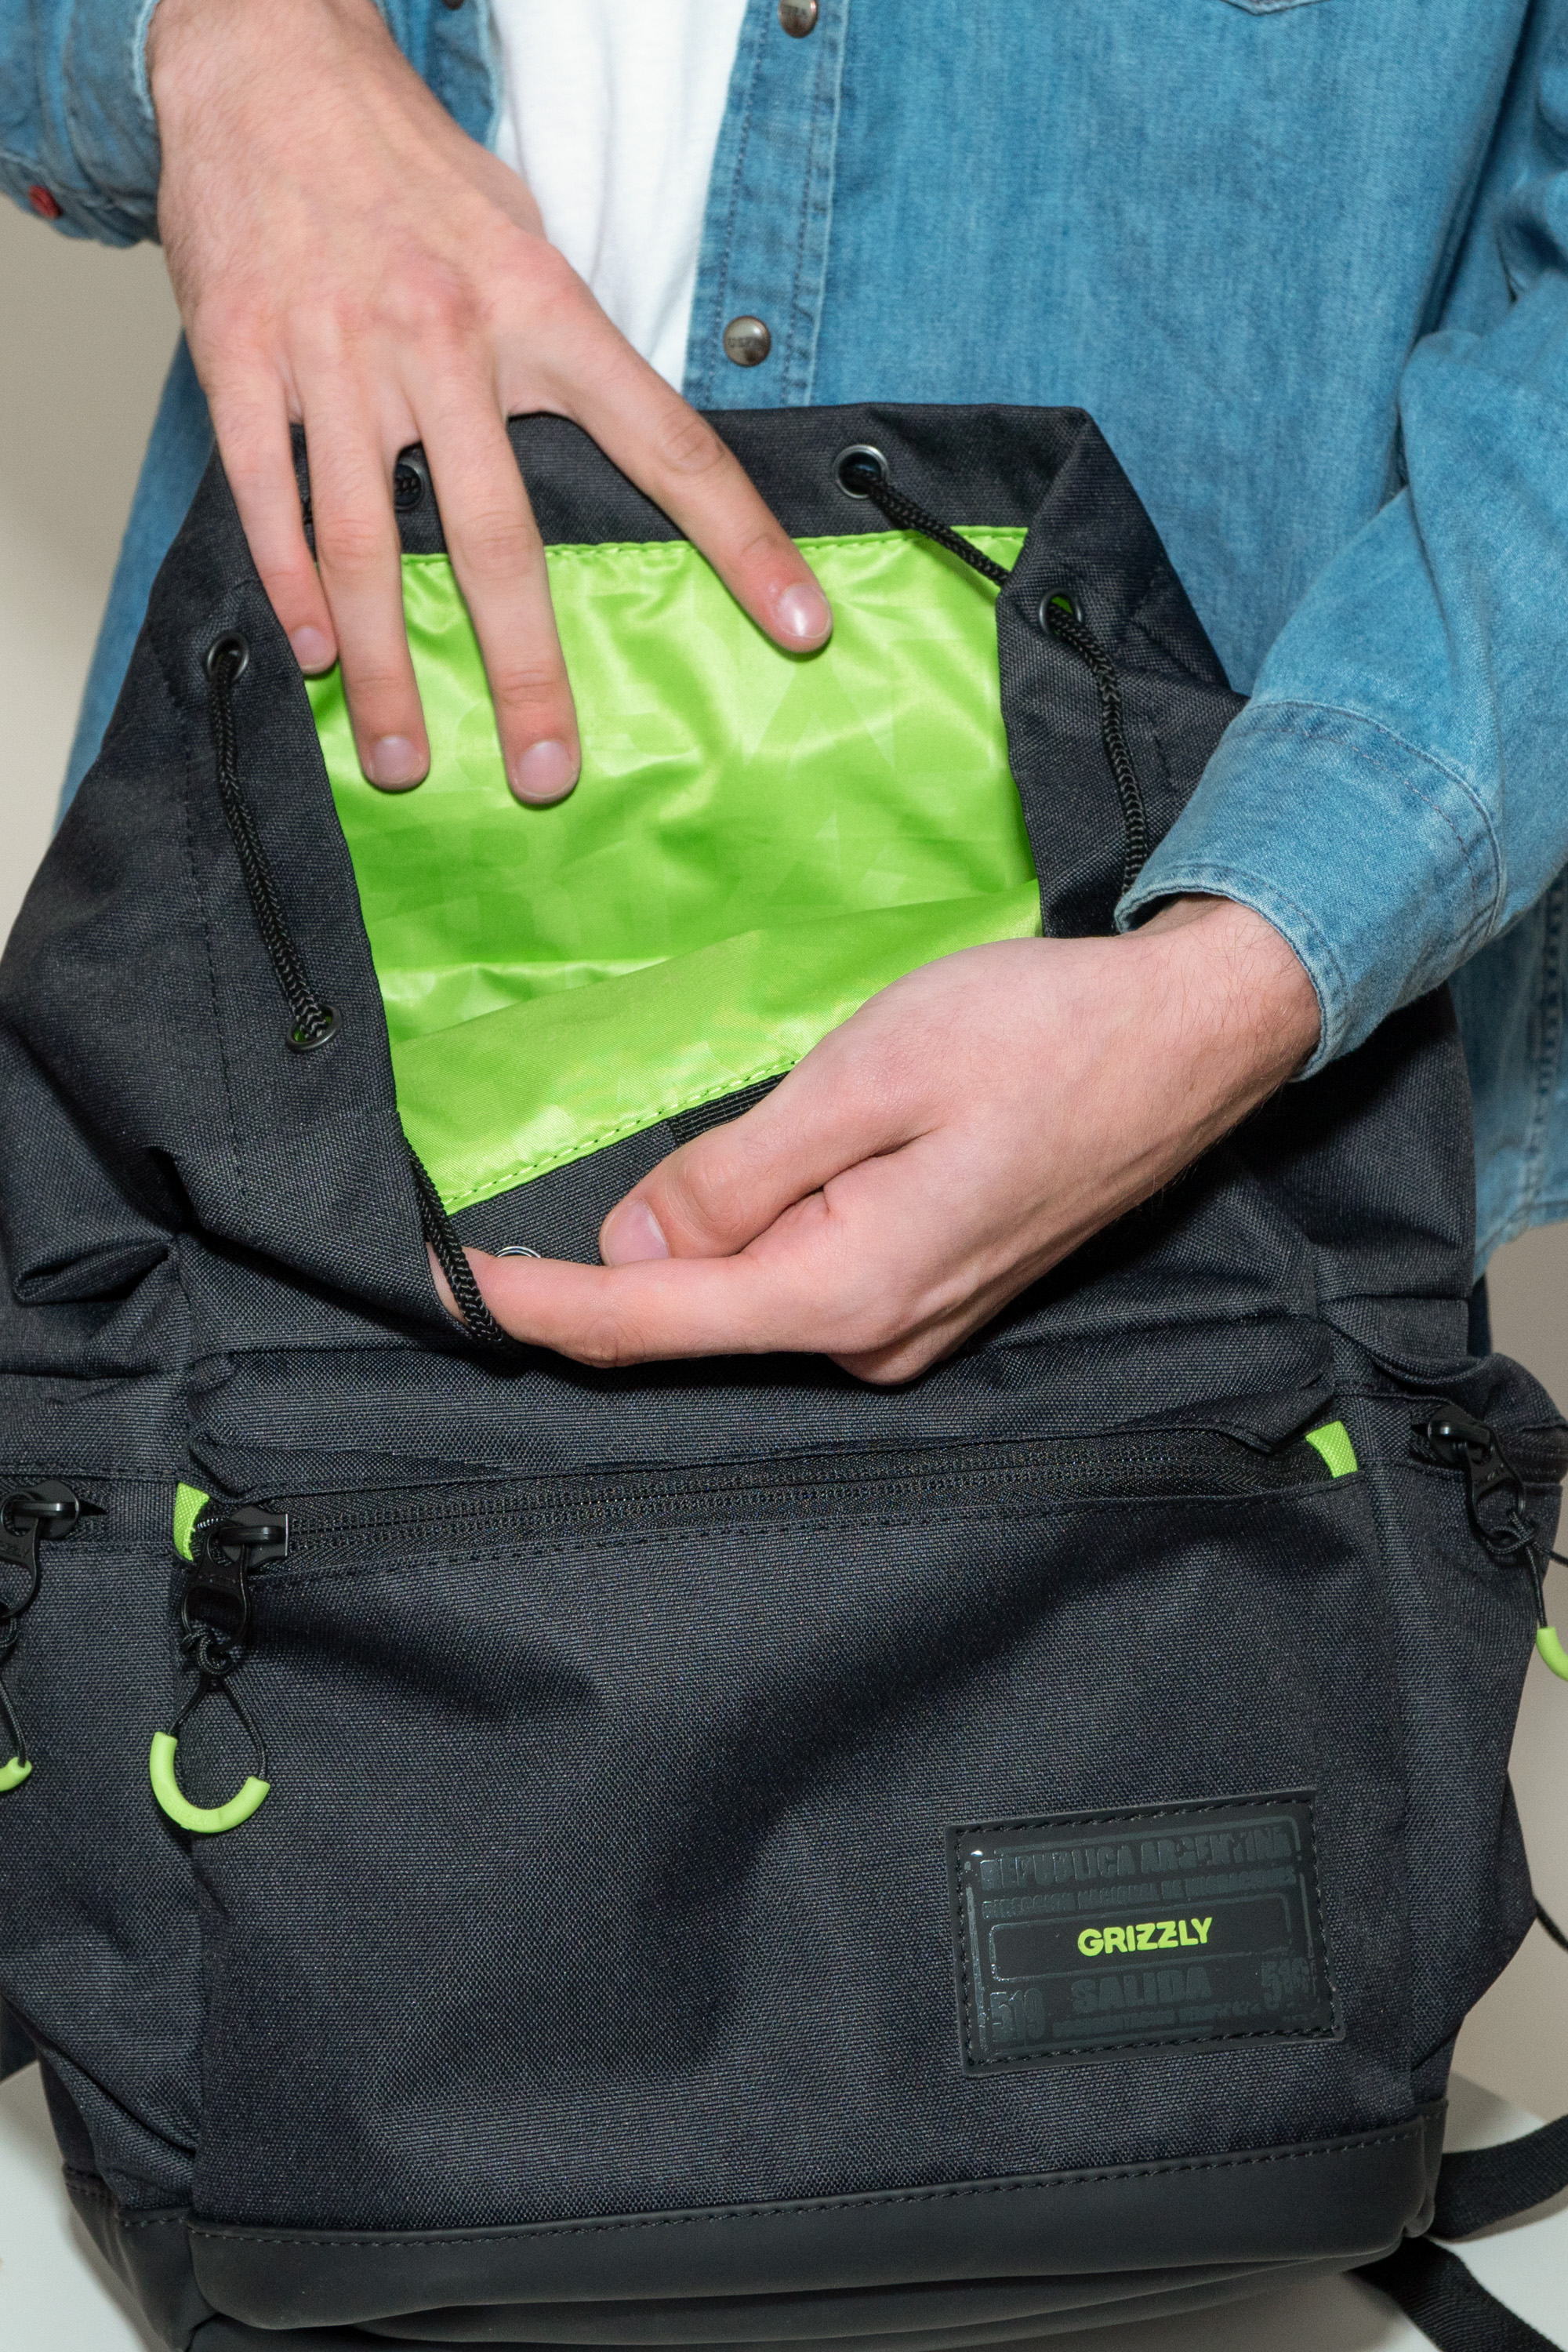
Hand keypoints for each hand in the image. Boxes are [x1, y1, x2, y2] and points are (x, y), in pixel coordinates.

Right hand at [147, 0, 829, 802]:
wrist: (267, 58)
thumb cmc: (412, 169)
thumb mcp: (525, 240)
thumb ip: (568, 355)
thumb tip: (626, 467)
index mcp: (542, 310)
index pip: (668, 445)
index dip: (744, 544)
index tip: (802, 629)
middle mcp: (447, 339)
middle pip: (501, 539)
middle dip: (526, 673)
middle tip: (546, 773)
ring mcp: (340, 351)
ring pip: (369, 543)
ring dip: (387, 669)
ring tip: (403, 761)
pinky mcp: (244, 355)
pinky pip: (271, 494)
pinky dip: (291, 584)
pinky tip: (314, 654)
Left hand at [443, 898, 1320, 1381]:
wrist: (1186, 1041)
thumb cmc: (1035, 1035)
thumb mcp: (865, 1078)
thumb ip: (738, 1171)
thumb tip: (630, 1240)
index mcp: (849, 1289)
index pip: (652, 1319)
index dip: (535, 1306)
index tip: (442, 1285)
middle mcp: (876, 1339)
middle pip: (694, 1322)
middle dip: (602, 1275)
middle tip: (507, 1227)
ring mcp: (910, 1329)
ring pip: (751, 1299)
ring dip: (697, 1244)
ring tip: (695, 1159)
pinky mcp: (931, 1296)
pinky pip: (805, 1281)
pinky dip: (756, 1238)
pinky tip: (775, 1169)